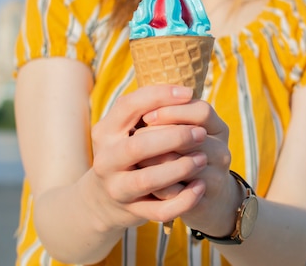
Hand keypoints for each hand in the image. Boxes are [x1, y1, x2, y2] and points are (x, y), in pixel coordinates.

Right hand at [90, 85, 207, 230]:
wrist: (103, 200)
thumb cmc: (126, 152)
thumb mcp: (126, 129)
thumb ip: (147, 110)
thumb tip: (185, 94)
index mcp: (106, 131)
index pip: (129, 106)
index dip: (159, 96)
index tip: (188, 93)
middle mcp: (106, 159)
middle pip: (138, 145)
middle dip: (174, 136)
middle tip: (200, 133)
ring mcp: (117, 188)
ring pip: (147, 180)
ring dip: (179, 168)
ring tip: (202, 159)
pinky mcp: (131, 212)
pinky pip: (160, 210)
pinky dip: (183, 200)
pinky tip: (200, 187)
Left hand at [137, 98, 240, 234]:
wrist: (200, 198)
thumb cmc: (182, 155)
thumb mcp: (180, 131)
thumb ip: (167, 116)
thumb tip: (145, 112)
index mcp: (217, 128)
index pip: (202, 111)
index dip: (173, 111)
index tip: (146, 116)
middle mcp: (222, 152)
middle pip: (193, 136)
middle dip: (157, 134)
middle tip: (135, 136)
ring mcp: (216, 178)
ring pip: (183, 166)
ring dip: (154, 161)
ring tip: (138, 159)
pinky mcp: (204, 204)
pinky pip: (177, 194)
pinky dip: (159, 188)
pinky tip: (147, 184)